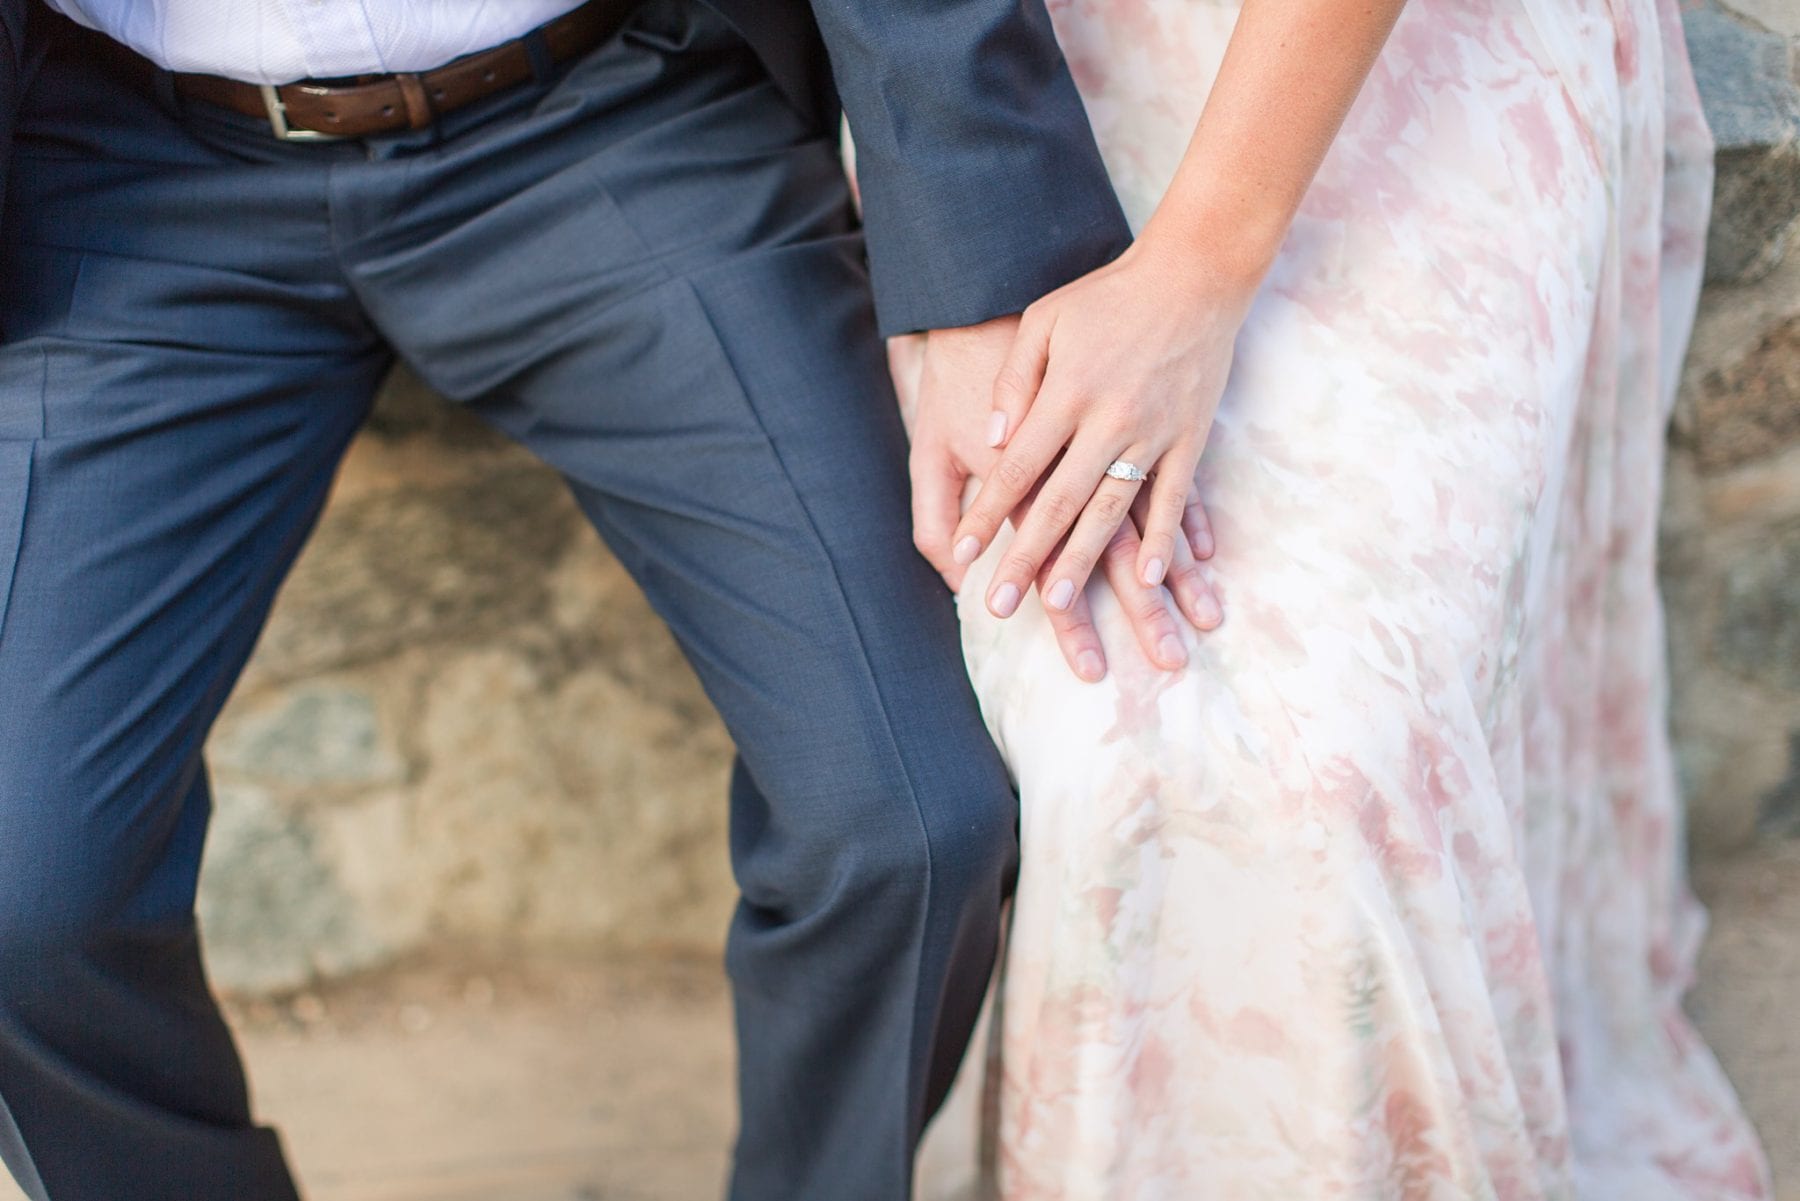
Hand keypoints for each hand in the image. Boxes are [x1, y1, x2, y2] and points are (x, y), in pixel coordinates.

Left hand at [908, 315, 1219, 681]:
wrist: (1194, 273)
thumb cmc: (1108, 296)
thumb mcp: (1045, 321)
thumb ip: (1013, 382)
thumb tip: (991, 442)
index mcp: (1066, 393)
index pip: (1016, 469)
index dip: (986, 515)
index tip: (962, 556)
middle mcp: (1108, 419)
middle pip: (1057, 503)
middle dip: (1024, 558)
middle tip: (999, 607)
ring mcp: (1154, 432)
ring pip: (1112, 511)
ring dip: (1083, 561)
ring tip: (1057, 602)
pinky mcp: (1191, 437)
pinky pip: (1176, 500)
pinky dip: (1165, 541)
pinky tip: (1151, 578)